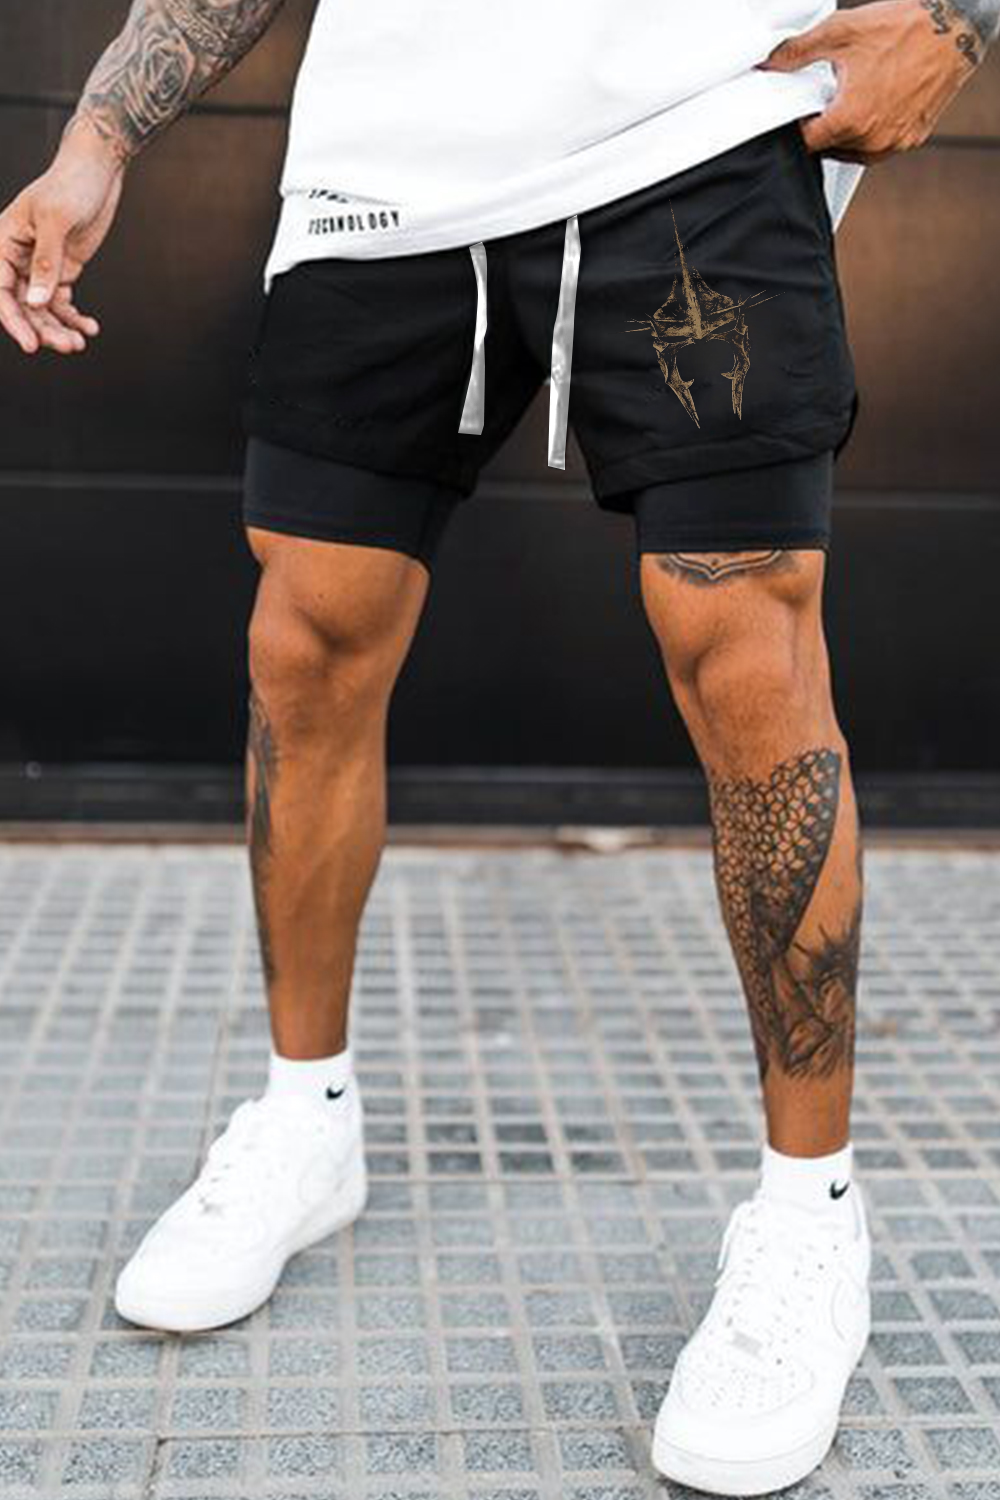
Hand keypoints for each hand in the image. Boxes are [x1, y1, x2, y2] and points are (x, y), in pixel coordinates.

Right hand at [0, 115, 124, 354]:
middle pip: (22, 305)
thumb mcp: (57, 220)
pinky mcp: (62, 270)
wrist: (98, 171)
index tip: (32, 344)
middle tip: (67, 346)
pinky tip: (89, 328)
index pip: (0, 290)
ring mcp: (40, 266)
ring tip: (79, 342)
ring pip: (42, 308)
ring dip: (60, 328)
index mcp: (3, 241)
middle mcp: (17, 257)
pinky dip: (74, 318)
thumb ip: (46, 262)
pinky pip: (62, 303)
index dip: (14, 319)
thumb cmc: (71, 184)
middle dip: (43, 329)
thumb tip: (35, 301)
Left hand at [759, 0, 978, 162]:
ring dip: (845, 134)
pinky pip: (879, 148)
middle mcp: (873, 139)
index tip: (802, 110)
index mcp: (851, 119)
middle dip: (823, 127)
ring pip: (854, 152)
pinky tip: (872, 107)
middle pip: (829, 148)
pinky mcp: (911, 140)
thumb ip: (797, 52)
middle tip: (828, 98)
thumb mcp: (840, 33)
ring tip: (851, 101)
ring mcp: (894, 143)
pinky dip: (870, 134)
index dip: (799, 126)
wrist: (952, 29)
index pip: (807, 142)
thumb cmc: (904, 29)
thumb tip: (769, 62)